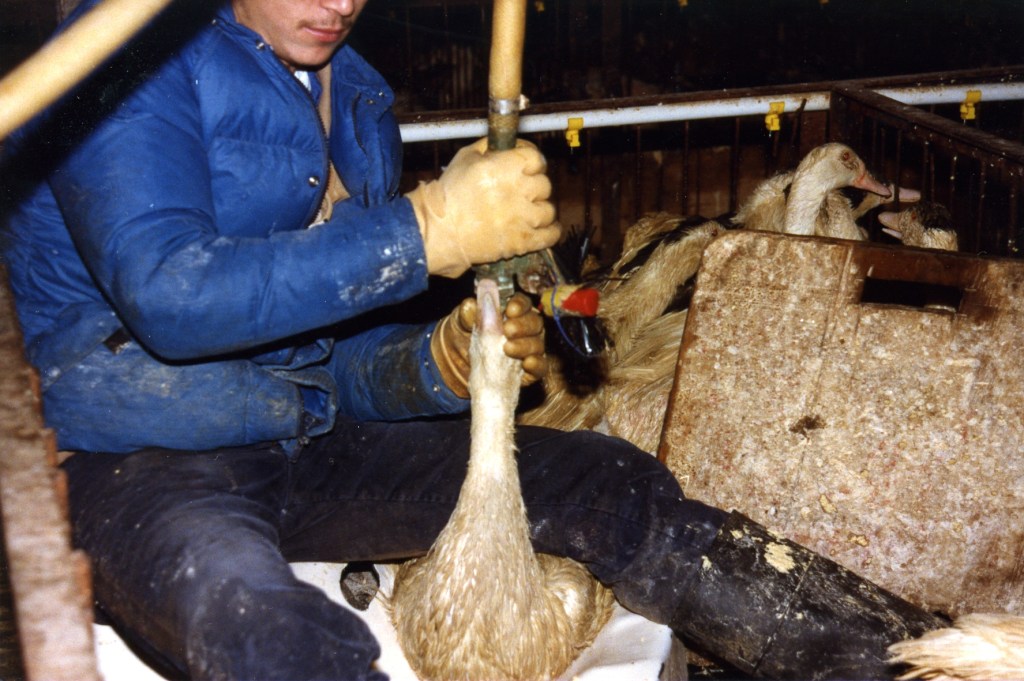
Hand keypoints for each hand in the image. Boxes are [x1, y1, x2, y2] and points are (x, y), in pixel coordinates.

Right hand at [407, 138, 559, 278]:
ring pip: (548, 210)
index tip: (527, 167)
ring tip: (527, 212)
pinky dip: (550, 232)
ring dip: (540, 210)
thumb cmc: (448, 193)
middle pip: (544, 184)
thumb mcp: (465, 157)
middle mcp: (518, 190)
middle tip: (521, 192)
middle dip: (534, 186)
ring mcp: (522, 218)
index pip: (536, 158)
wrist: (438, 230)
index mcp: (505, 167)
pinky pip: (550, 235)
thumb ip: (489, 145)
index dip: (532, 162)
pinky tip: (543, 228)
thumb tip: (507, 142)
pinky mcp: (522, 241)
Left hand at [430, 292, 546, 397]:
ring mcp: (531, 349)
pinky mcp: (533, 369)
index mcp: (511, 313)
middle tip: (508, 330)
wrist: (466, 367)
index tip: (510, 310)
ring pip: (538, 344)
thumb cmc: (467, 340)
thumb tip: (483, 289)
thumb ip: (473, 309)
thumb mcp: (463, 324)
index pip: (523, 303)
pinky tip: (527, 363)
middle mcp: (526, 329)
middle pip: (535, 322)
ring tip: (507, 349)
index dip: (520, 305)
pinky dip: (536, 364)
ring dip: (525, 346)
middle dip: (523, 325)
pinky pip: (541, 366)